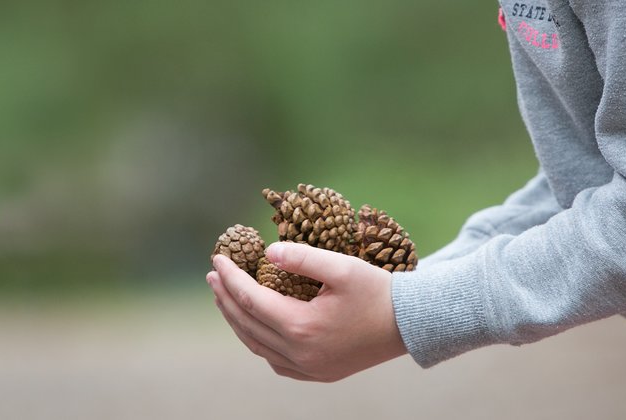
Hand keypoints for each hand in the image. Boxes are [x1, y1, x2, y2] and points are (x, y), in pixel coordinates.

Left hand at [207, 242, 406, 381]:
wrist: (411, 324)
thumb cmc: (378, 291)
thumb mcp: (342, 267)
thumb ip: (303, 257)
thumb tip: (268, 251)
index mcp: (302, 327)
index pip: (251, 299)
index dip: (230, 278)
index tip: (217, 259)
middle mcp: (300, 354)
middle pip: (248, 325)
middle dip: (226, 298)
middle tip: (214, 276)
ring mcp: (308, 368)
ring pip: (258, 346)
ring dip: (238, 321)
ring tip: (226, 298)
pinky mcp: (318, 373)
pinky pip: (276, 361)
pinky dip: (259, 342)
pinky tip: (255, 326)